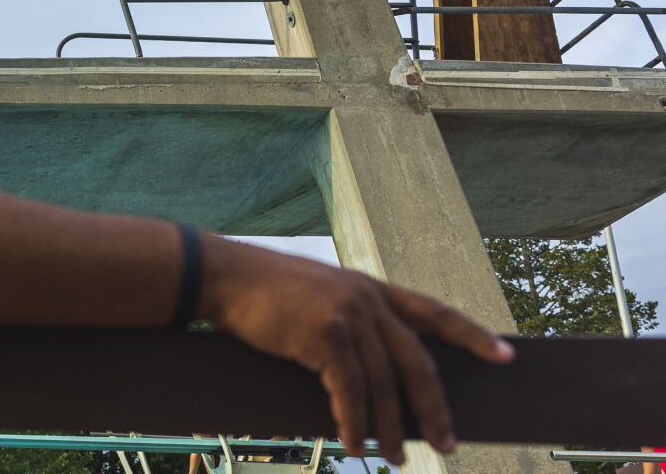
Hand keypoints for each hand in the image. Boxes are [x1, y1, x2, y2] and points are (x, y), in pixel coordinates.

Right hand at [201, 238, 513, 465]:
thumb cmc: (264, 291)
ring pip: (385, 386)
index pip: (434, 312)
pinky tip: (352, 444)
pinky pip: (349, 392)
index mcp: (371, 289)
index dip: (473, 335)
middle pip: (418, 363)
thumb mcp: (319, 295)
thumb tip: (369, 372)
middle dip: (435, 409)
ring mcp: (349, 315)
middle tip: (448, 444)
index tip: (507, 356)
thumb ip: (351, 321)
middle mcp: (368, 299)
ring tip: (395, 458)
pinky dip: (353, 423)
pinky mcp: (325, 334)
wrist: (224, 276)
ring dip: (391, 429)